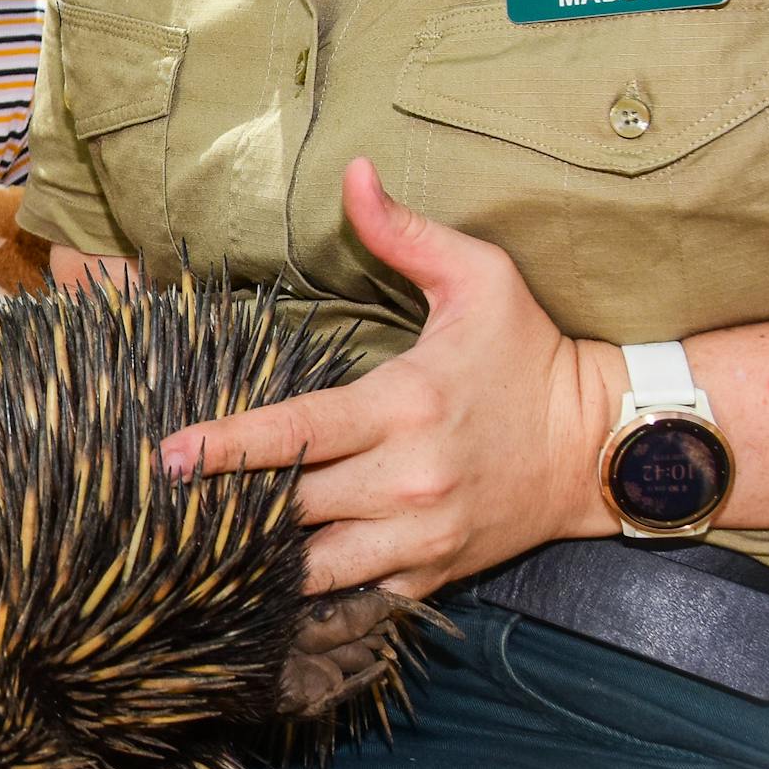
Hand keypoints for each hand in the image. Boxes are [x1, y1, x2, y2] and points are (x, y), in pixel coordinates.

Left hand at [159, 159, 626, 599]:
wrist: (600, 445)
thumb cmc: (531, 354)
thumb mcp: (479, 277)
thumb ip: (403, 232)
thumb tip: (354, 172)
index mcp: (404, 406)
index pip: (296, 433)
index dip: (226, 447)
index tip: (168, 456)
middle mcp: (407, 479)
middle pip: (290, 507)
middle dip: (230, 506)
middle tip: (170, 502)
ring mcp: (420, 535)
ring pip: (314, 567)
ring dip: (262, 559)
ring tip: (210, 544)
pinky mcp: (431, 573)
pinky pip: (353, 595)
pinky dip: (310, 590)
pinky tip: (267, 579)